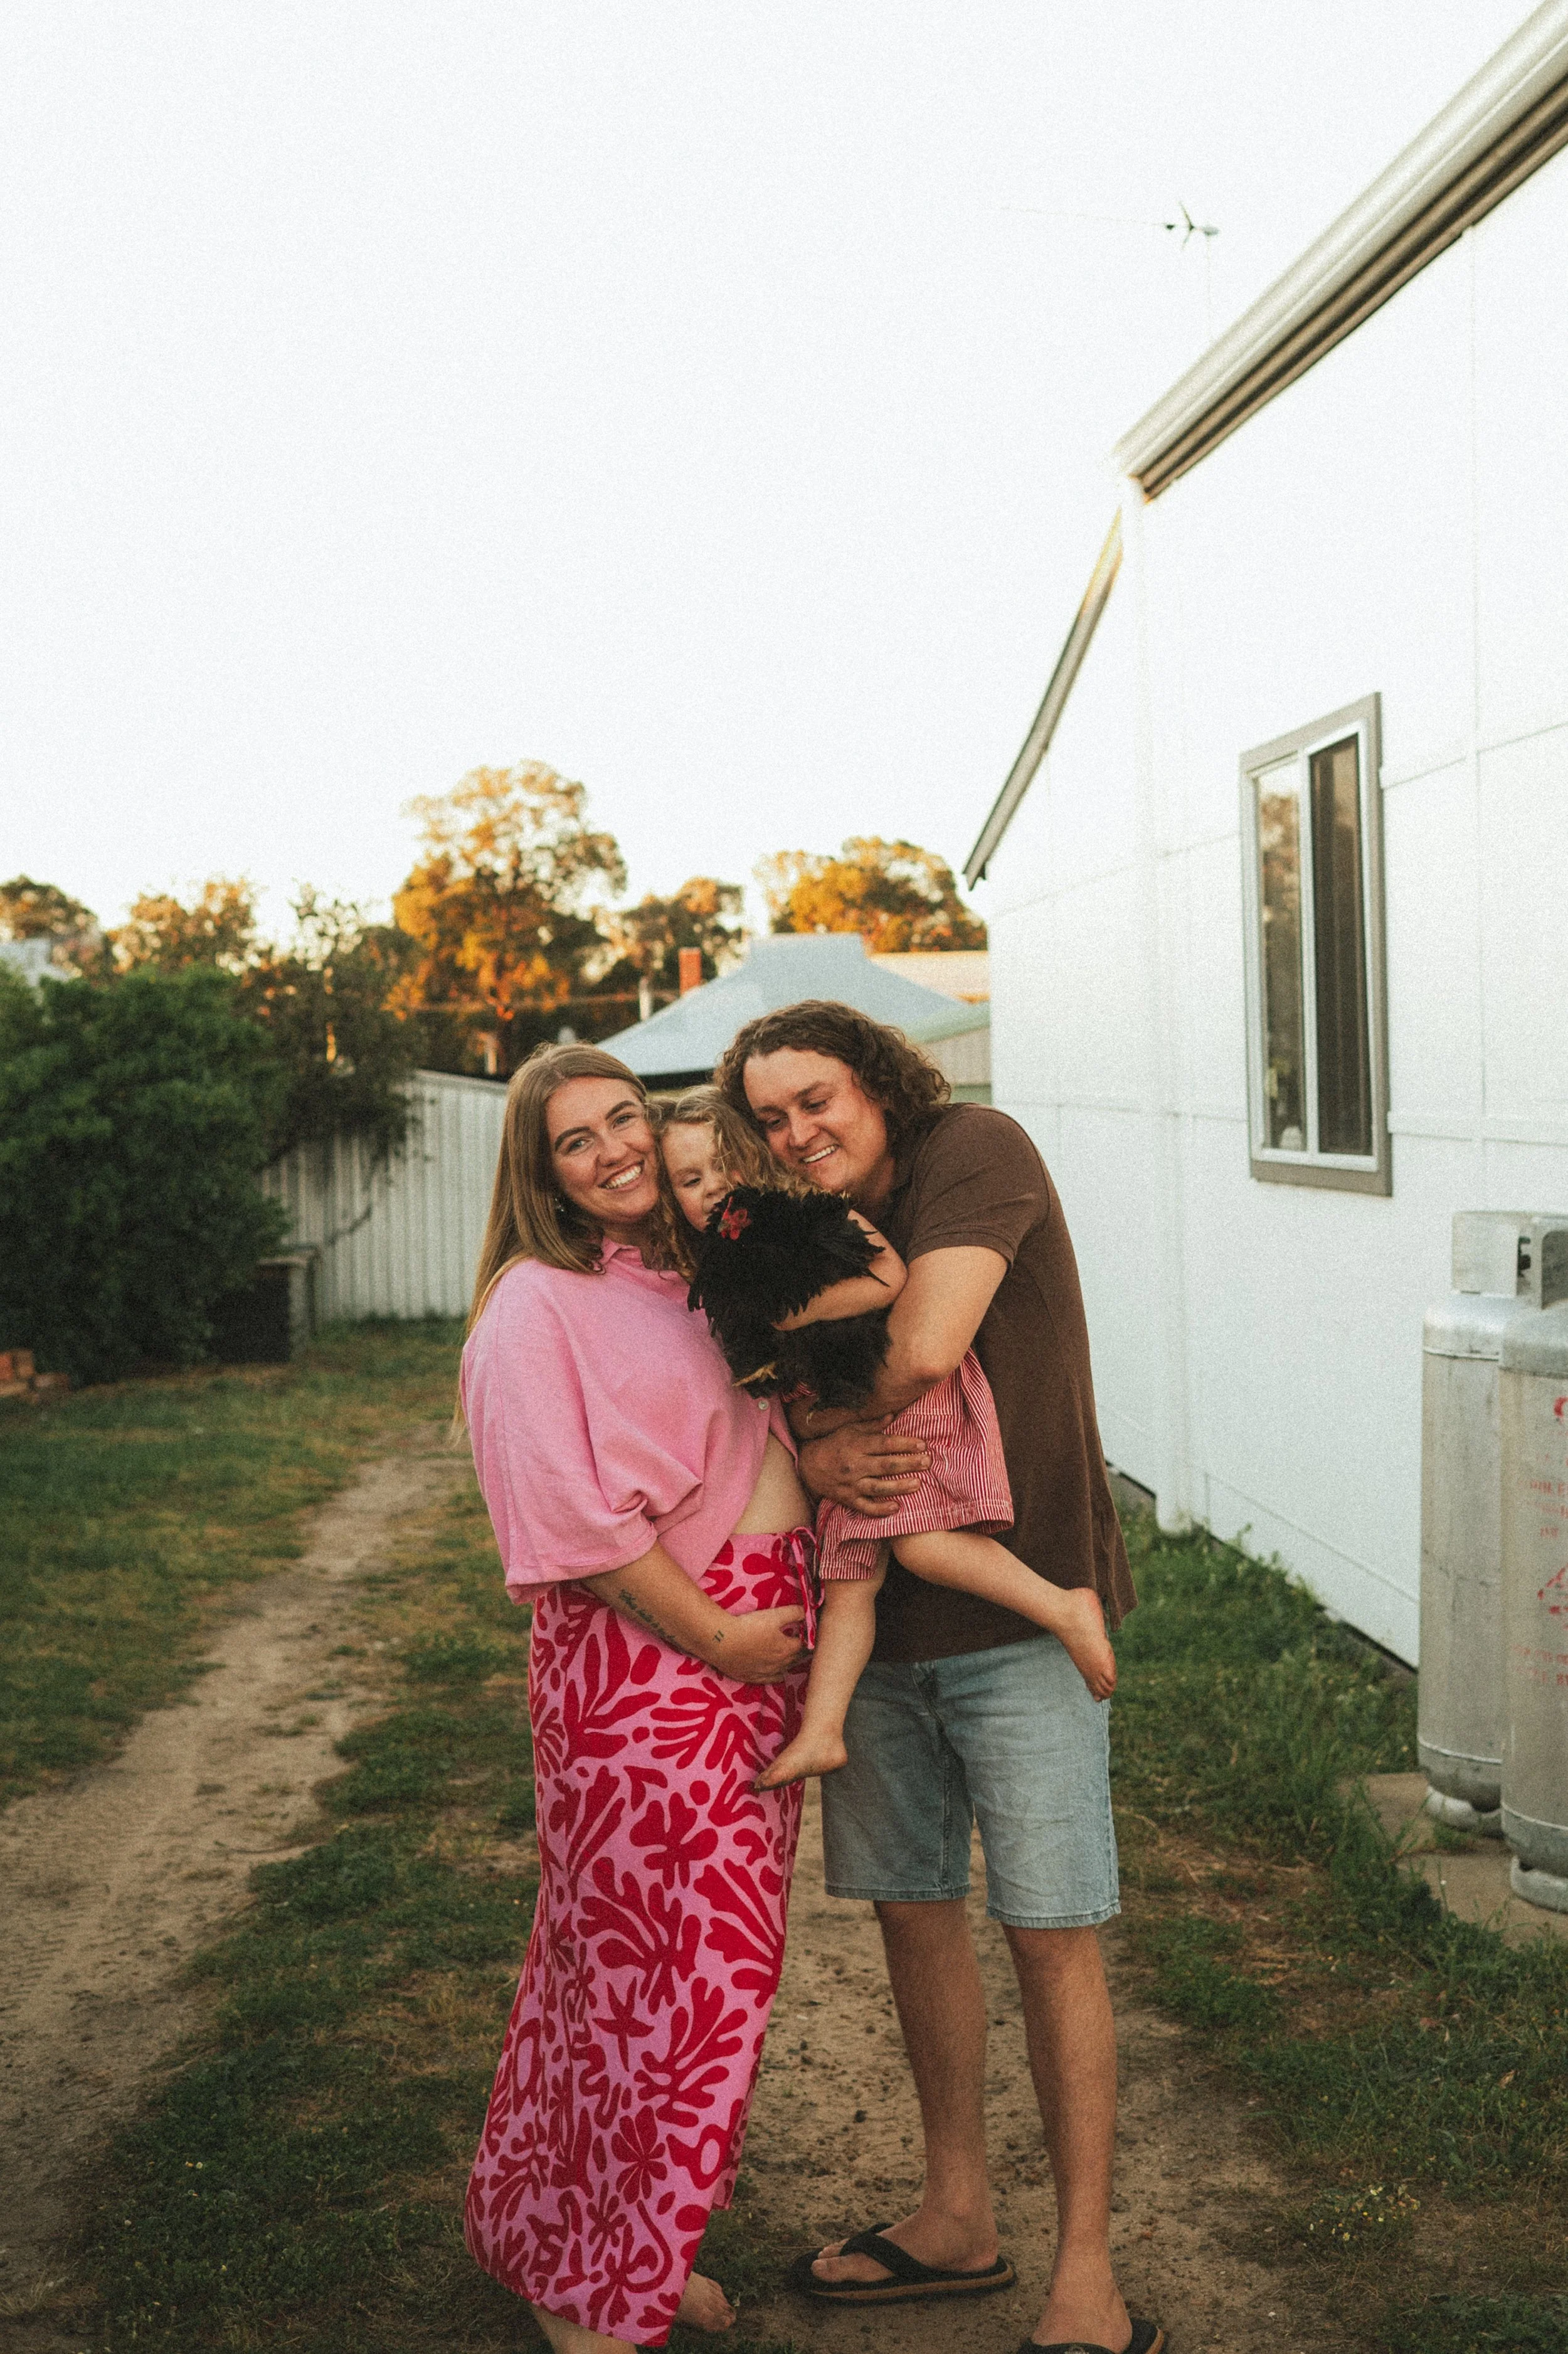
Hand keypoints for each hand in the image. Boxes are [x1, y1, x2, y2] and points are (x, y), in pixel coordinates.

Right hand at [705, 1603, 808, 1682]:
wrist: (722, 1642)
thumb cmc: (749, 1627)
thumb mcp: (774, 1615)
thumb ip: (794, 1612)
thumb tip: (806, 1612)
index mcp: (787, 1649)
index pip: (804, 1645)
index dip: (807, 1638)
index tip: (807, 1633)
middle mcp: (780, 1664)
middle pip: (796, 1659)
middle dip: (801, 1651)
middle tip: (802, 1643)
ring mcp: (767, 1673)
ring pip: (785, 1669)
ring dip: (790, 1662)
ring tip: (790, 1655)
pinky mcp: (753, 1677)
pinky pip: (771, 1679)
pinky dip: (777, 1674)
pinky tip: (777, 1671)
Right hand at [800, 1419, 928, 1516]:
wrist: (808, 1466)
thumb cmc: (834, 1444)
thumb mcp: (850, 1430)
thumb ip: (872, 1425)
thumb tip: (893, 1415)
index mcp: (856, 1445)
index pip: (884, 1443)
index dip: (904, 1444)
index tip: (922, 1444)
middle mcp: (855, 1465)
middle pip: (885, 1465)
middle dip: (908, 1464)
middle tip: (927, 1462)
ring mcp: (851, 1484)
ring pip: (878, 1487)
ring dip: (899, 1486)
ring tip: (918, 1484)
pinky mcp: (848, 1499)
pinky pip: (865, 1507)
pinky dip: (880, 1509)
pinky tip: (896, 1508)